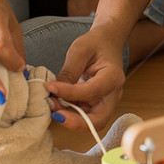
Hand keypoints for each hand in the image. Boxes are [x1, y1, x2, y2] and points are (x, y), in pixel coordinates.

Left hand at [45, 0, 151, 130]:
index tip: (49, 87)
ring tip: (52, 105)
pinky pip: (84, 116)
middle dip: (75, 122)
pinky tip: (56, 103)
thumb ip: (69, 72)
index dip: (69, 93)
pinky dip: (70, 114)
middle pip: (98, 120)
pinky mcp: (97, 104)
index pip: (91, 92)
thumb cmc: (96, 43)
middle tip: (55, 114)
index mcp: (113, 77)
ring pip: (90, 121)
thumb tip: (54, 92)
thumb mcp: (80, 50)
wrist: (107, 42)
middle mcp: (113, 94)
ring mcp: (106, 101)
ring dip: (70, 119)